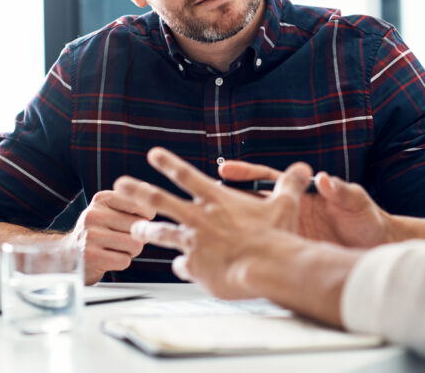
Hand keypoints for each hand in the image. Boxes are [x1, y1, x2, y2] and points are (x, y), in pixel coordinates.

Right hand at [69, 190, 155, 283]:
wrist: (69, 254)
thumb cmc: (98, 231)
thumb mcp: (110, 210)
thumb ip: (132, 201)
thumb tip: (148, 192)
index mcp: (101, 199)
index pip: (140, 204)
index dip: (147, 216)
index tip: (139, 221)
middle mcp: (93, 214)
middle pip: (139, 226)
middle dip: (138, 237)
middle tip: (123, 238)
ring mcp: (90, 236)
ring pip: (135, 245)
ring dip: (131, 251)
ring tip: (116, 248)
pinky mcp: (91, 257)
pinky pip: (124, 261)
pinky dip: (122, 262)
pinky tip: (109, 258)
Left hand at [114, 147, 312, 298]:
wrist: (268, 266)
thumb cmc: (276, 236)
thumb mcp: (285, 204)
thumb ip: (290, 185)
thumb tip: (305, 168)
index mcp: (217, 200)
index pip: (187, 176)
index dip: (169, 163)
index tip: (153, 154)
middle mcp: (200, 218)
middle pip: (160, 200)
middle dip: (138, 191)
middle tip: (120, 185)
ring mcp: (194, 243)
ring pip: (162, 234)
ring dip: (147, 232)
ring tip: (135, 231)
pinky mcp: (195, 267)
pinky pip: (182, 267)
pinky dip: (182, 268)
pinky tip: (182, 270)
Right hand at [219, 160, 392, 247]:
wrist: (377, 247)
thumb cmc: (367, 219)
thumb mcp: (356, 202)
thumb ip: (341, 190)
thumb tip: (325, 179)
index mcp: (301, 194)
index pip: (267, 180)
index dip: (245, 174)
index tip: (225, 170)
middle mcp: (289, 212)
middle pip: (250, 204)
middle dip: (225, 201)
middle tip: (200, 198)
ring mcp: (288, 232)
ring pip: (252, 230)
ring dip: (230, 230)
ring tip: (202, 232)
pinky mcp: (292, 252)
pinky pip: (265, 254)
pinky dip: (247, 257)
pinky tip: (227, 262)